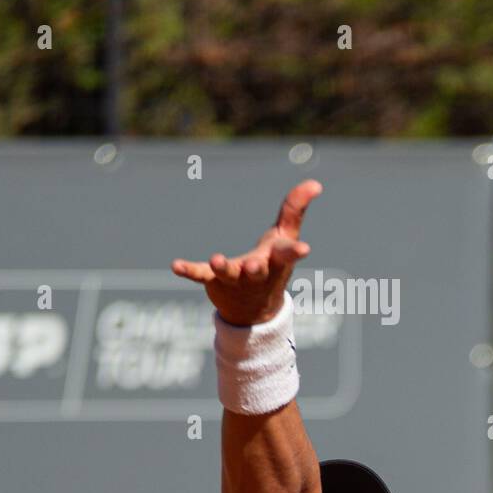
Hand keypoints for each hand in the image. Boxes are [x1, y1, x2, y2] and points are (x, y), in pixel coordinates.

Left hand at [171, 179, 321, 324]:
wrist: (253, 309)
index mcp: (276, 261)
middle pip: (258, 270)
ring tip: (216, 260)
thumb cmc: (272, 265)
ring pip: (228, 274)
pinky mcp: (214, 281)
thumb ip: (294, 210)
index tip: (304, 249)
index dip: (295, 251)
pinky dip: (189, 270)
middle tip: (254, 264)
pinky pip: (200, 275)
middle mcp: (257, 272)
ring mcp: (234, 279)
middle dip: (256, 268)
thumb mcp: (284, 237)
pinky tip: (176, 265)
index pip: (288, 255)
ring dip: (223, 268)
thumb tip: (316, 183)